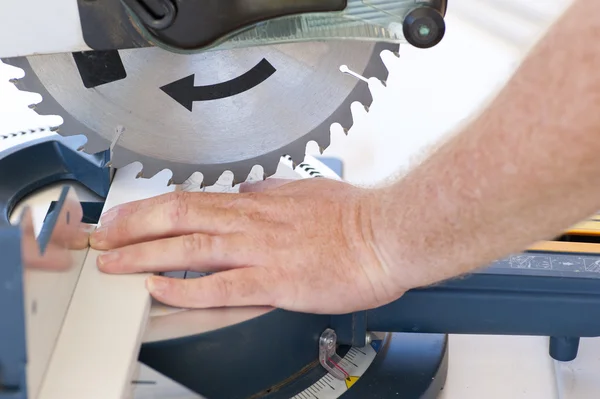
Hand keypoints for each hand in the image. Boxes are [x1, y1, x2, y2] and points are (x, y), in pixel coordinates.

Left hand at [89, 178, 405, 313]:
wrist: (387, 235)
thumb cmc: (354, 217)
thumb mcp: (306, 190)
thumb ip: (273, 193)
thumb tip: (252, 191)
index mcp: (259, 202)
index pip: (192, 199)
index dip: (154, 207)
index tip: (132, 214)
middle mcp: (251, 222)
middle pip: (178, 217)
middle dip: (134, 227)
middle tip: (106, 236)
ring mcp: (259, 251)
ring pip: (188, 249)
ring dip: (144, 254)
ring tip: (114, 262)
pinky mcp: (273, 281)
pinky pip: (218, 287)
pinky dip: (183, 289)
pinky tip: (158, 289)